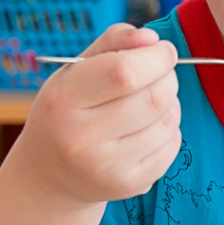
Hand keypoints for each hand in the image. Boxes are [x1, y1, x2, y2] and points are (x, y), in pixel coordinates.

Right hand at [15, 23, 180, 205]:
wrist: (51, 174)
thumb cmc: (68, 109)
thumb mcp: (76, 69)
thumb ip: (114, 42)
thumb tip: (152, 39)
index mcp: (63, 100)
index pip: (124, 72)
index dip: (156, 57)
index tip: (163, 51)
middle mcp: (81, 138)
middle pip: (154, 98)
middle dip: (167, 78)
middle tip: (159, 74)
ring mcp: (106, 166)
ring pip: (168, 121)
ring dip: (170, 103)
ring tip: (150, 101)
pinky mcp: (129, 184)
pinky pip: (172, 146)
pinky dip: (170, 130)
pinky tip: (148, 128)